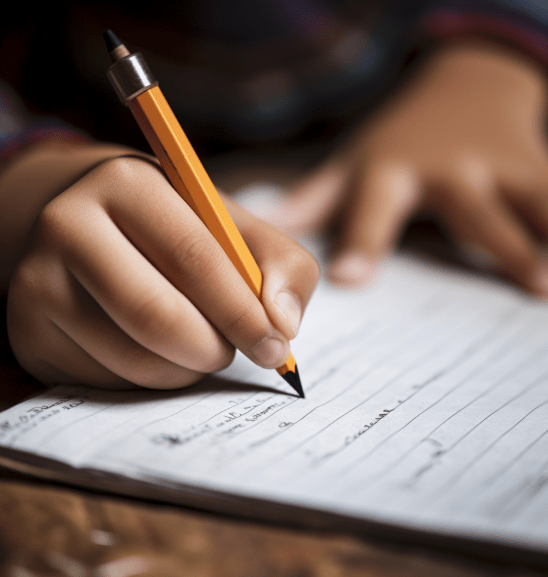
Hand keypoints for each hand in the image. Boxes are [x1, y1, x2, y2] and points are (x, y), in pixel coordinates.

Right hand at [4, 155, 317, 388]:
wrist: (93, 231)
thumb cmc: (174, 232)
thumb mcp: (231, 228)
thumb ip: (280, 264)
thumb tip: (283, 324)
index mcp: (126, 183)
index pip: (194, 257)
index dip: (242, 311)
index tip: (275, 344)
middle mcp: (66, 225)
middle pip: (155, 316)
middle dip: (213, 348)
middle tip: (234, 352)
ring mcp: (35, 283)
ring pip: (134, 361)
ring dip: (186, 370)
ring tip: (196, 345)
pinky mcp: (26, 335)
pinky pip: (109, 384)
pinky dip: (150, 381)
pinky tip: (154, 351)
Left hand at [278, 41, 547, 295]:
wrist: (464, 89)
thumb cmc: (395, 143)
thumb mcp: (351, 167)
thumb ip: (311, 200)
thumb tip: (262, 223)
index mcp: (391, 173)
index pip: (375, 210)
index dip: (364, 243)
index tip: (351, 278)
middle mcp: (450, 168)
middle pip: (472, 209)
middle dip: (494, 243)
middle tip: (521, 280)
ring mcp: (500, 165)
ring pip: (531, 201)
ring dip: (546, 239)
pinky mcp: (536, 165)